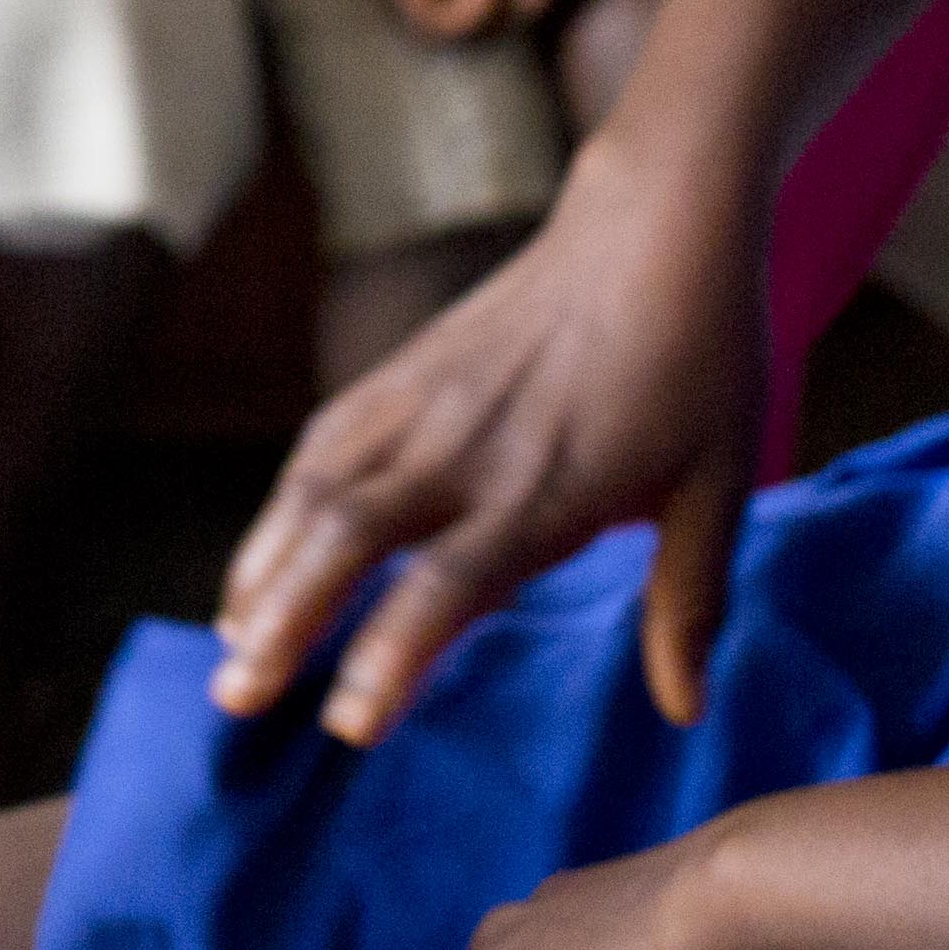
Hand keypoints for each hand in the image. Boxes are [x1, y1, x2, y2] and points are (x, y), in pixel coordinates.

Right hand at [212, 123, 763, 737]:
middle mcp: (467, 448)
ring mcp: (423, 403)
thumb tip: (685, 711)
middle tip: (235, 697)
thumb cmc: (699, 360)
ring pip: (315, 491)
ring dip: (264, 570)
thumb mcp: (717, 485)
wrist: (652, 225)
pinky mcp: (402, 372)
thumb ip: (689, 600)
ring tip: (231, 646)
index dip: (391, 654)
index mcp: (548, 487)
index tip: (349, 724)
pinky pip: (321, 448)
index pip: (449, 582)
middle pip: (349, 538)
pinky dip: (280, 510)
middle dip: (283, 621)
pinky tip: (266, 562)